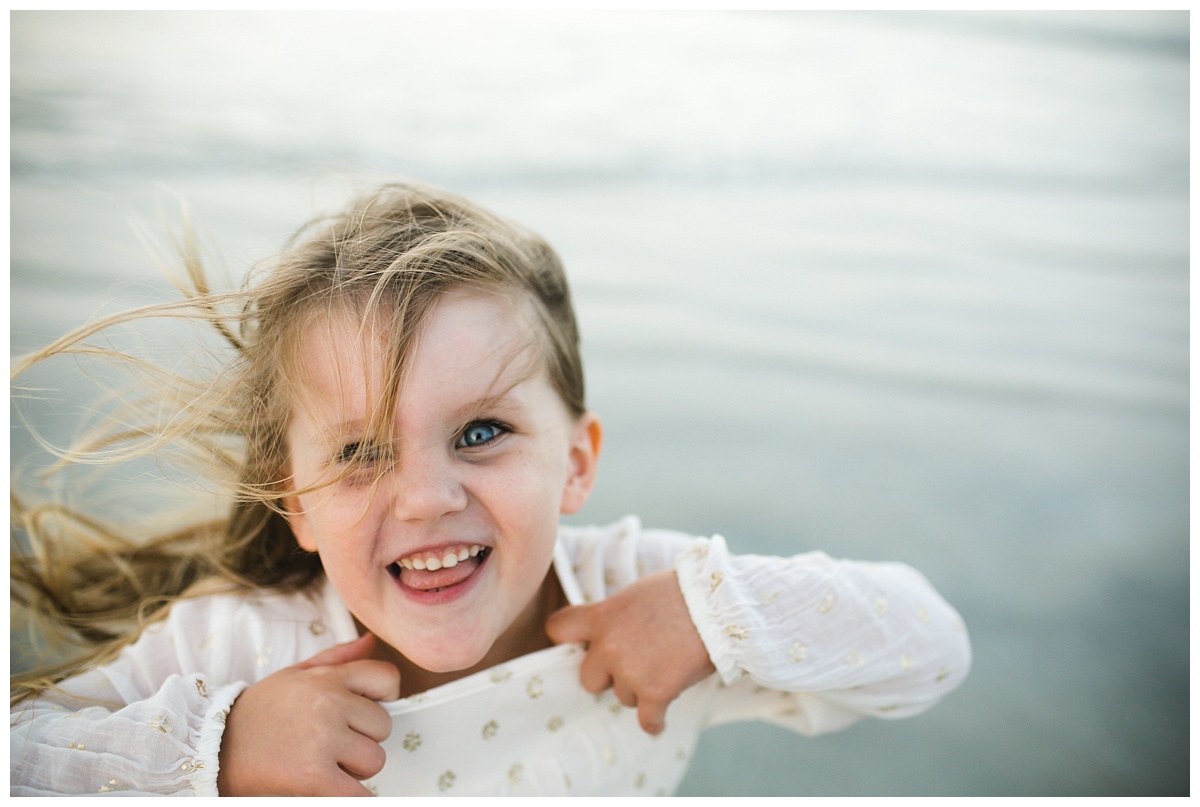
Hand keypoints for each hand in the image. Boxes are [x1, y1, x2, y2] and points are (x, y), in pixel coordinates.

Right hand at [217, 632, 400, 795]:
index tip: (361, 712)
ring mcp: (322, 739)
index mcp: (326, 677)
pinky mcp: (313, 776)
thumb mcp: (295, 675)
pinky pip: (359, 793)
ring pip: (375, 760)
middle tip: (330, 743)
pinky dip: (349, 796)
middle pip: (383, 726)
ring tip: (323, 763)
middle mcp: (328, 703)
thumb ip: (337, 658)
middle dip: (362, 739)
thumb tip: (371, 640)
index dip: (382, 698)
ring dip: (355, 770)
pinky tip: (328, 789)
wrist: (213, 749)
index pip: (387, 678)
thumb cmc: (259, 714)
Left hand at [545, 569, 715, 734]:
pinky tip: (661, 715)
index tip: (581, 645)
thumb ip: (616, 614)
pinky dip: (655, 721)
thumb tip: (612, 628)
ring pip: (624, 697)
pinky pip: (647, 721)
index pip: (558, 628)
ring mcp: (630, 672)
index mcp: (602, 616)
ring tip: (666, 667)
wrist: (718, 606)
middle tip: (634, 663)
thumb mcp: (637, 594)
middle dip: (608, 675)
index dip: (568, 640)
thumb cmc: (682, 591)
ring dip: (641, 689)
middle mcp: (608, 646)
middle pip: (589, 679)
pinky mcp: (656, 692)